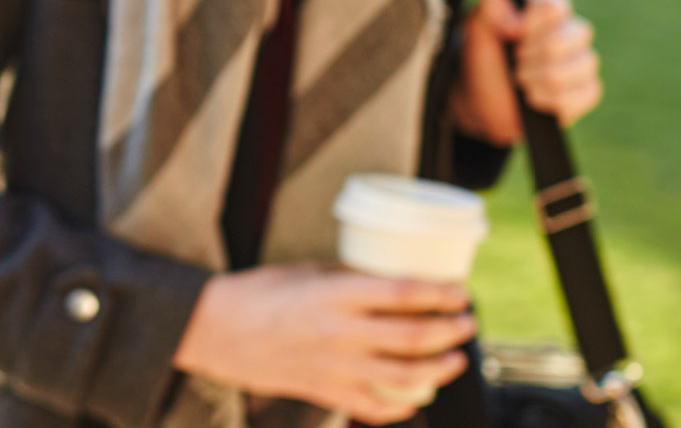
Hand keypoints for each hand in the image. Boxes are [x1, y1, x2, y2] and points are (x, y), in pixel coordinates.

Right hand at [171, 265, 472, 423]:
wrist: (213, 330)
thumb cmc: (256, 294)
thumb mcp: (305, 273)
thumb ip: (347, 279)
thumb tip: (388, 279)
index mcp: (334, 295)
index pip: (402, 293)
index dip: (439, 293)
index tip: (460, 291)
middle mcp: (339, 332)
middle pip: (413, 336)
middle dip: (450, 331)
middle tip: (466, 323)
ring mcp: (334, 367)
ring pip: (404, 377)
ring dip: (439, 369)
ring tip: (455, 360)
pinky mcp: (325, 391)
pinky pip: (374, 407)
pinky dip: (402, 406)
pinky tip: (416, 395)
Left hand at [454, 0, 601, 144]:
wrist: (484, 102)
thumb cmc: (484, 62)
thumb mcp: (476, 33)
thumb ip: (486, 11)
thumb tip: (505, 9)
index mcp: (545, 10)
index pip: (555, 6)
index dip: (530, 24)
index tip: (510, 35)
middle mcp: (571, 32)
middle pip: (563, 40)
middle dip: (528, 57)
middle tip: (513, 62)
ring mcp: (583, 61)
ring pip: (577, 67)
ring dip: (538, 79)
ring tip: (522, 80)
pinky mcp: (589, 90)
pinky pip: (587, 92)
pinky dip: (552, 100)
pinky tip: (536, 97)